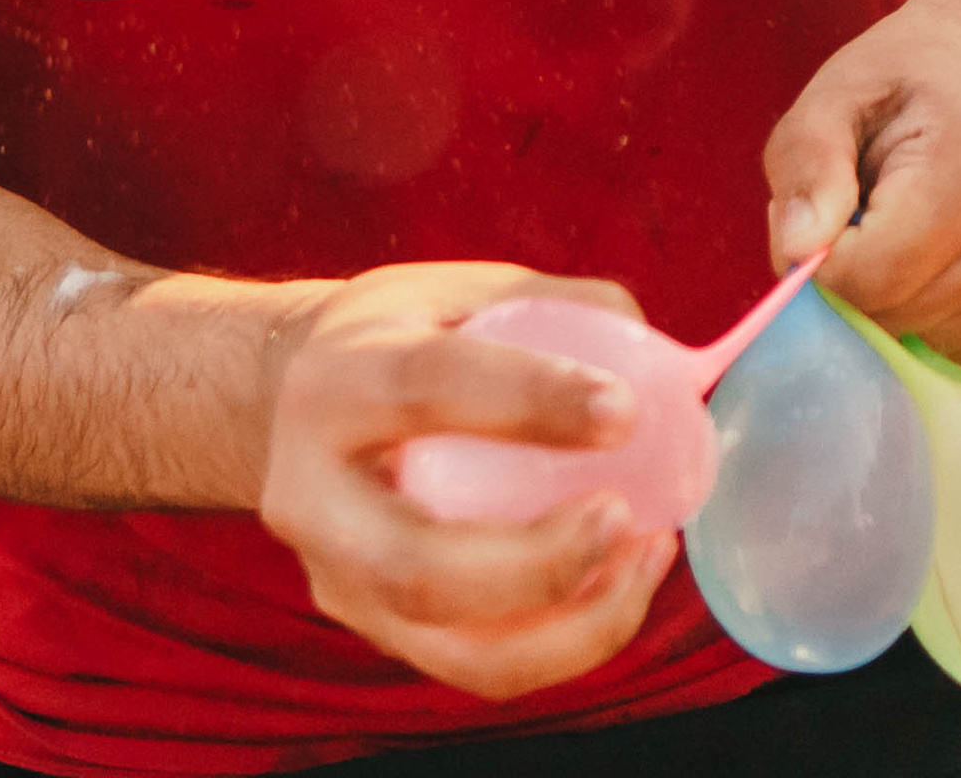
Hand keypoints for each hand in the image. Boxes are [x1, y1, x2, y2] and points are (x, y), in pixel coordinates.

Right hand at [259, 263, 676, 701]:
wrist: (290, 402)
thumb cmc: (398, 336)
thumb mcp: (453, 292)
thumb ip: (553, 310)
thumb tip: (670, 364)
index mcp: (333, 382)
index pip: (428, 389)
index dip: (531, 399)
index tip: (625, 409)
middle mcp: (311, 497)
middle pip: (417, 566)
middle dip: (538, 561)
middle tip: (626, 517)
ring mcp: (336, 581)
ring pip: (452, 647)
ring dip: (569, 623)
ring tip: (645, 555)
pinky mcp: (372, 630)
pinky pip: (476, 667)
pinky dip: (563, 644)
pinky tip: (619, 587)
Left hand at [760, 0, 960, 365]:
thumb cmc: (898, 82)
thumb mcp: (834, 96)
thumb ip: (808, 164)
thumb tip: (799, 250)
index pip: (871, 274)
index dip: (818, 257)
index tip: (817, 208)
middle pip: (886, 314)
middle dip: (839, 276)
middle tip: (842, 208)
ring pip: (903, 337)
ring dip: (868, 295)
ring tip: (880, 222)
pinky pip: (929, 346)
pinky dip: (900, 310)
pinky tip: (910, 252)